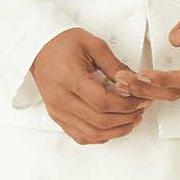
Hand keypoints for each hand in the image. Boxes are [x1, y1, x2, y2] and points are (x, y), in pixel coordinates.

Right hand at [29, 29, 148, 144]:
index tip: (140, 100)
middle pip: (100, 122)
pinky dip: (100, 136)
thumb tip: (135, 82)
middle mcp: (61, 99)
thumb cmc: (63, 43)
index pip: (103, 103)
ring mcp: (58, 111)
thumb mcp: (94, 46)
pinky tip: (113, 127)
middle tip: (140, 109)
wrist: (39, 47)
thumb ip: (116, 66)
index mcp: (70, 79)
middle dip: (126, 118)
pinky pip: (81, 136)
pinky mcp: (57, 116)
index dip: (127, 105)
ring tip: (131, 120)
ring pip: (92, 134)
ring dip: (116, 131)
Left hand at [121, 0, 179, 102]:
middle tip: (121, 80)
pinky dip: (160, 88)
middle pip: (177, 91)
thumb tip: (173, 38)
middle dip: (147, 89)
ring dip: (150, 91)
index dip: (162, 80)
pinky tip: (142, 84)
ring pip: (177, 92)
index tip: (141, 74)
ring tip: (124, 83)